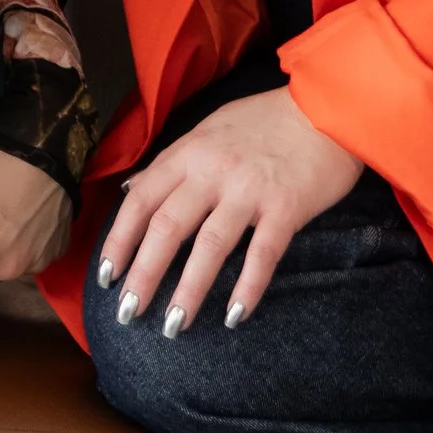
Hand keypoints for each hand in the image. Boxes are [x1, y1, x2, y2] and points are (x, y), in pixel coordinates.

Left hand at [96, 88, 362, 334]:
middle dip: (144, 274)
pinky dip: (247, 288)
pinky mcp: (287, 207)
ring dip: (189, 290)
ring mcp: (250, 189)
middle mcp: (214, 170)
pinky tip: (234, 317)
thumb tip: (132, 190)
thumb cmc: (266, 121)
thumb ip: (173, 162)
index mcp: (191, 151)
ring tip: (173, 325)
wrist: (327, 107)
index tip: (105, 275)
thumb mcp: (210, 129)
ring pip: (210, 246)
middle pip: (168, 227)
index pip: (142, 199)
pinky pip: (262, 254)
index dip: (120, 239)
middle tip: (127, 312)